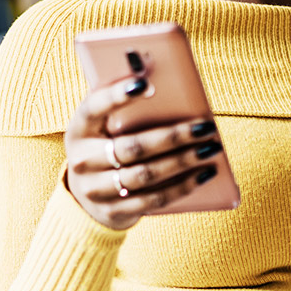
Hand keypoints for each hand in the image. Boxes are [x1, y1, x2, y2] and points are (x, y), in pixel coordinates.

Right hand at [63, 76, 222, 230]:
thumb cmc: (106, 144)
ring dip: (183, 161)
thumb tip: (165, 79)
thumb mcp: (104, 125)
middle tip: (205, 127)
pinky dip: (182, 187)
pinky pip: (154, 199)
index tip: (146, 84)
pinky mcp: (113, 211)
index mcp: (79, 128)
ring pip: (146, 174)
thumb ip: (124, 106)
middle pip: (132, 147)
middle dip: (173, 137)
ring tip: (210, 149)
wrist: (87, 196)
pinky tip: (203, 175)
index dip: (117, 95)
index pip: (95, 107)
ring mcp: (96, 189)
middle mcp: (82, 160)